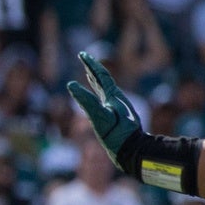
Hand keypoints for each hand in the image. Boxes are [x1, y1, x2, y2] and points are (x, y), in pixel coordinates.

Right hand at [66, 51, 141, 169]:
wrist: (133, 150)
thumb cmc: (117, 135)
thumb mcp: (100, 117)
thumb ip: (86, 101)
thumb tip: (71, 85)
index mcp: (112, 97)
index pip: (100, 76)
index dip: (91, 64)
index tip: (82, 54)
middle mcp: (115, 99)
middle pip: (103, 79)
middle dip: (92, 68)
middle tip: (84, 57)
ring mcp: (116, 108)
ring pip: (104, 89)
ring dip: (95, 80)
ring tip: (88, 73)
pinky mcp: (115, 117)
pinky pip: (104, 100)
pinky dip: (98, 93)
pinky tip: (97, 96)